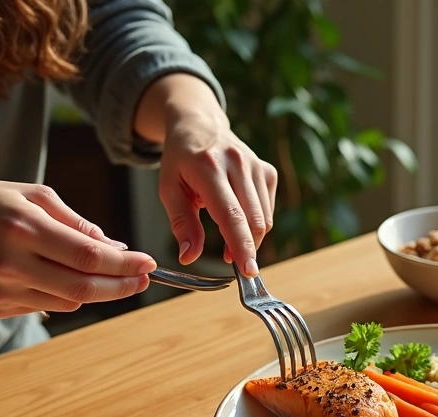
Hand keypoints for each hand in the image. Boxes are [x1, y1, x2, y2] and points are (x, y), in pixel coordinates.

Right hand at [0, 181, 155, 317]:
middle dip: (122, 286)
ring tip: (112, 278)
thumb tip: (115, 248)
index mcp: (23, 229)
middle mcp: (11, 264)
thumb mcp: (31, 195)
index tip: (149, 262)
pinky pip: (45, 305)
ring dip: (97, 292)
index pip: (88, 257)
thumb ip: (75, 222)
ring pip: (68, 302)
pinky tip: (64, 278)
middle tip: (144, 279)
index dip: (125, 265)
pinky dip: (64, 294)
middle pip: (84, 288)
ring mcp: (1, 290)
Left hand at [137, 74, 276, 275]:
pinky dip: (256, 223)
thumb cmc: (181, 160)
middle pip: (253, 221)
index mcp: (208, 168)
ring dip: (250, 238)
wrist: (199, 125)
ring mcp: (256, 166)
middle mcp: (237, 164)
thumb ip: (181, 223)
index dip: (241, 245)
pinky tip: (239, 217)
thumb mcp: (169, 189)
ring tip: (229, 239)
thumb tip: (189, 256)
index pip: (231, 214)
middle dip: (245, 248)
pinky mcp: (267, 171)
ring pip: (264, 219)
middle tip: (229, 260)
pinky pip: (268, 210)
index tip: (247, 270)